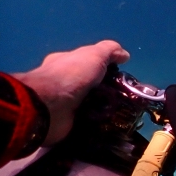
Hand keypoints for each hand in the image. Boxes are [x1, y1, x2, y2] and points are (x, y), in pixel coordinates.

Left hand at [14, 41, 129, 144]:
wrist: (50, 106)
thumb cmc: (72, 75)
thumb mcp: (94, 55)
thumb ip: (109, 51)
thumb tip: (124, 55)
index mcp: (64, 62)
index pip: (86, 62)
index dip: (103, 67)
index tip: (119, 76)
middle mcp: (62, 82)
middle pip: (90, 84)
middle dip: (107, 90)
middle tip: (125, 97)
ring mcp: (64, 102)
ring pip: (90, 104)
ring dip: (105, 108)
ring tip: (123, 112)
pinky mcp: (67, 120)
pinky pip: (87, 121)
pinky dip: (99, 122)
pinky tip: (112, 124)